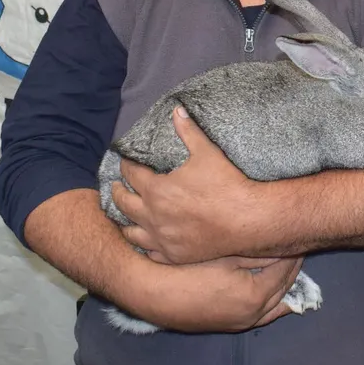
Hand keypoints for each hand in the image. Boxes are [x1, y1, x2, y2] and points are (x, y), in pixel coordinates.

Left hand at [113, 106, 261, 263]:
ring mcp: (162, 238)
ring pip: (131, 232)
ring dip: (125, 221)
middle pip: (123, 203)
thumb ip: (188, 131)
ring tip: (124, 216)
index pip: (131, 174)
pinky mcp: (174, 255)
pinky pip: (150, 252)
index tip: (125, 161)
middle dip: (118, 192)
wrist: (247, 220)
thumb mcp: (206, 152)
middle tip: (116, 187)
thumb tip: (176, 109)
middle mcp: (153, 216)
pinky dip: (145, 244)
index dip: (126, 165)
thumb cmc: (226, 185)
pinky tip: (146, 240)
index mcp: (156, 189)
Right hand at [126, 253, 302, 332]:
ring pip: (273, 307)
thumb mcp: (225, 256)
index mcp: (255, 297)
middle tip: (297, 249)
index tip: (296, 237)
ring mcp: (240, 323)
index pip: (284, 271)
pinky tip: (269, 289)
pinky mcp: (228, 325)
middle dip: (291, 270)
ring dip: (282, 288)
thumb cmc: (188, 271)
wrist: (155, 295)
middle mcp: (252, 316)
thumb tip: (282, 244)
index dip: (291, 253)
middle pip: (283, 290)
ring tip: (288, 268)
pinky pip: (260, 314)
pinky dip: (269, 301)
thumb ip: (256, 252)